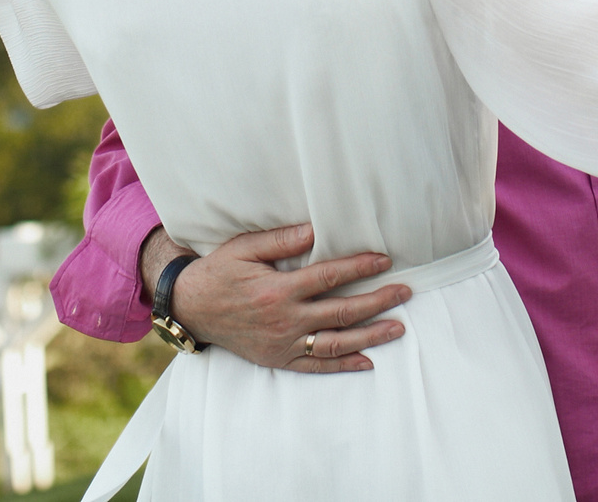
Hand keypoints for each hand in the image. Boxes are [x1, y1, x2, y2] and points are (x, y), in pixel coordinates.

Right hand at [147, 224, 410, 374]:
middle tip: (405, 292)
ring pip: (336, 343)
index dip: (359, 268)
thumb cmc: (220, 272)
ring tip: (398, 327)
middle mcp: (285, 320)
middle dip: (377, 301)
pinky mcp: (279, 359)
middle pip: (342, 311)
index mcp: (278, 289)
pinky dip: (343, 365)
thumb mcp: (244, 248)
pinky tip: (367, 361)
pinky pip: (316, 366)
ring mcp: (283, 343)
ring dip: (370, 335)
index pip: (329, 277)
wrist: (192, 308)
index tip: (384, 260)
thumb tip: (315, 230)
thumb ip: (281, 240)